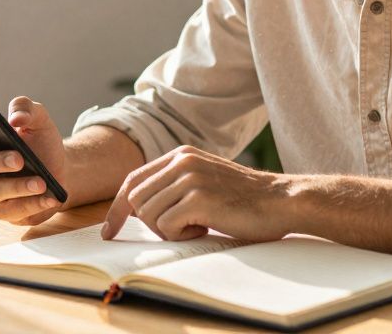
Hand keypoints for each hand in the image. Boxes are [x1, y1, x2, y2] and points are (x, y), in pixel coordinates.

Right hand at [0, 96, 67, 225]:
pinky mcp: (6, 211)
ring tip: (41, 183)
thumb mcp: (39, 119)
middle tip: (19, 159)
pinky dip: (33, 204)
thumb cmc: (42, 143)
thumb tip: (15, 118)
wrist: (62, 168)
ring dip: (19, 187)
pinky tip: (49, 198)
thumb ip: (26, 108)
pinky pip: (14, 211)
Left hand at [101, 145, 291, 241]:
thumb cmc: (244, 199)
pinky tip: (204, 229)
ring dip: (168, 230)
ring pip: (148, 214)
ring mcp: (189, 177)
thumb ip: (174, 184)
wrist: (281, 201)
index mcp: (180, 155)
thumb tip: (138, 207)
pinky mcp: (198, 197)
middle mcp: (181, 161)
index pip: (133, 180)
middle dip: (150, 223)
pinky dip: (181, 236)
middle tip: (181, 228)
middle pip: (136, 200)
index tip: (109, 231)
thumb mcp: (204, 180)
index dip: (117, 208)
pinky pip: (166, 226)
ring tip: (197, 226)